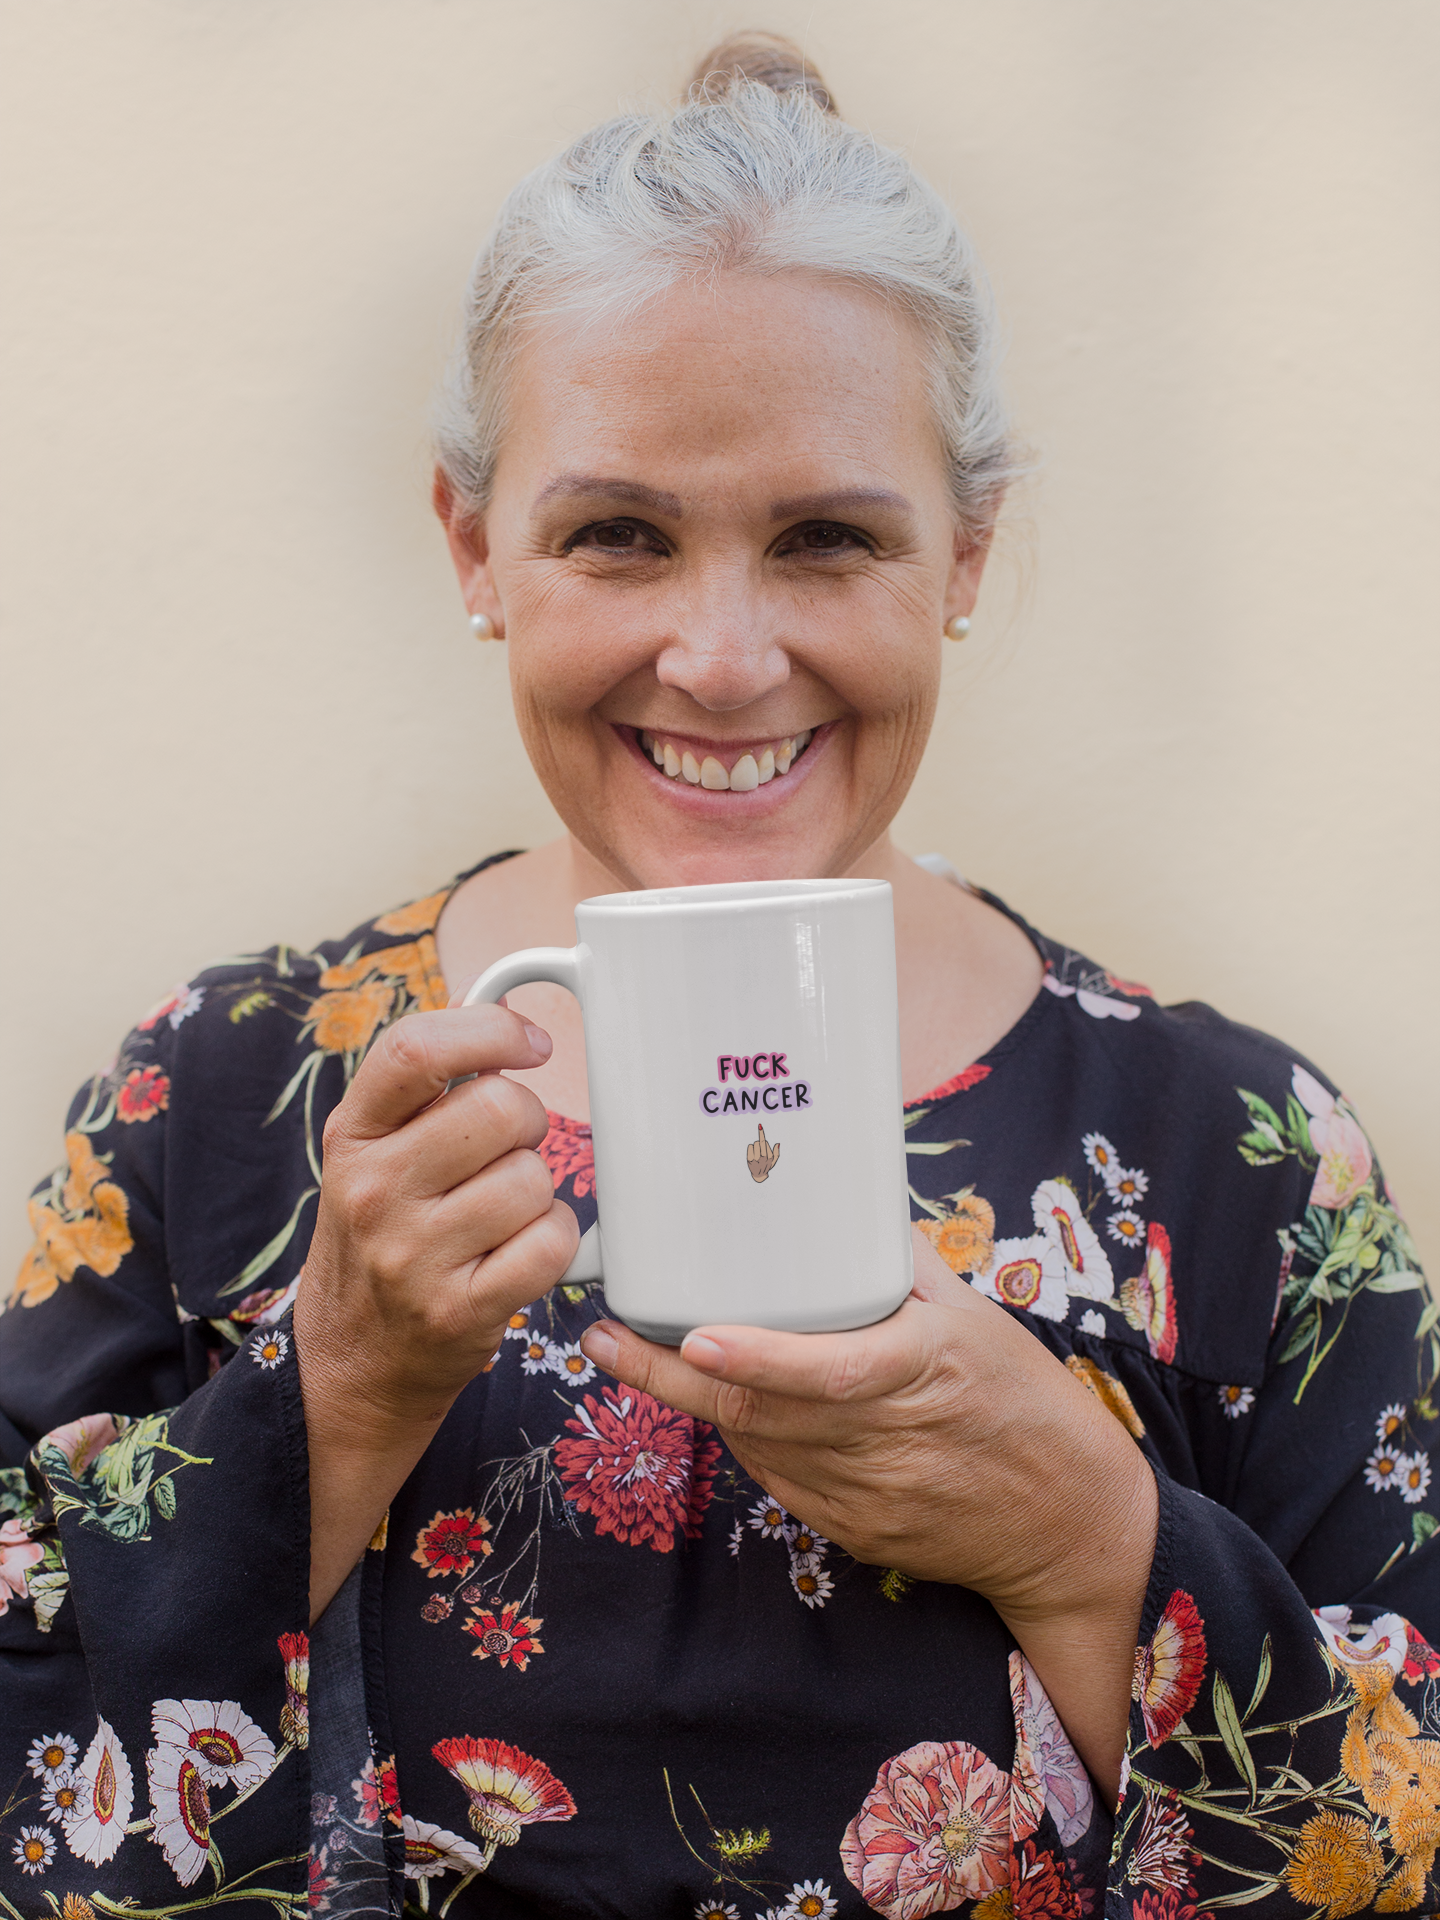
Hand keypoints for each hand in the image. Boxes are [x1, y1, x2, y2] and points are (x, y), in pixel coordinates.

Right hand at [294, 1004, 578, 1613]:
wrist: (351, 1365)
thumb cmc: (380, 1240)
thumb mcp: (372, 1155)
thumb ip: (425, 1091)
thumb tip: (498, 1011)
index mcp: (352, 1135)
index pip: (416, 1048)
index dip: (489, 1028)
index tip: (529, 1043)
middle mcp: (373, 1189)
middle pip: (500, 1108)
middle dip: (528, 1123)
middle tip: (508, 1154)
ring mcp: (413, 1255)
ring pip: (534, 1178)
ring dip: (539, 1192)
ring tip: (502, 1216)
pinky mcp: (460, 1311)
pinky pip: (553, 1242)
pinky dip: (555, 1241)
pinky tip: (520, 1252)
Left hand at [578, 1229, 1155, 1796]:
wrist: (1068, 1524)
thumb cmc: (1026, 1403)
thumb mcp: (978, 1319)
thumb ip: (902, 1268)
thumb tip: (839, 1206)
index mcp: (925, 1372)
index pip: (832, 1372)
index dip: (759, 1357)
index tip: (696, 1332)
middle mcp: (889, 1439)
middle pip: (762, 1413)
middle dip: (669, 1376)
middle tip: (604, 1336)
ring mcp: (866, 1496)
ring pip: (757, 1446)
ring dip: (696, 1400)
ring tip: (637, 1350)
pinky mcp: (852, 1532)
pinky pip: (779, 1480)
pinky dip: (744, 1438)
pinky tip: (721, 1400)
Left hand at [746, 1122, 780, 1182]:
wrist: (759, 1175)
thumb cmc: (767, 1165)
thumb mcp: (774, 1160)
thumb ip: (776, 1152)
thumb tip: (778, 1144)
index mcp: (769, 1156)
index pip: (764, 1142)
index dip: (761, 1133)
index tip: (759, 1125)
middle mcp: (762, 1157)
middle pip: (760, 1142)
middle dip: (761, 1143)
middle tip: (761, 1148)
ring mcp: (755, 1159)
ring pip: (754, 1144)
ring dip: (756, 1146)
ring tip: (757, 1152)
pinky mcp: (749, 1159)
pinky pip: (749, 1147)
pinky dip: (751, 1148)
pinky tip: (753, 1153)